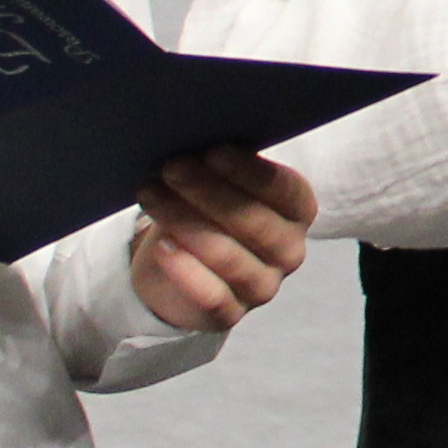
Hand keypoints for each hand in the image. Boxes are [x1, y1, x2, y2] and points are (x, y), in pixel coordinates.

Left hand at [128, 153, 315, 333]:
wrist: (183, 264)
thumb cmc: (207, 209)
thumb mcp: (221, 181)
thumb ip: (221, 163)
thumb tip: (198, 133)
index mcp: (297, 211)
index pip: (284, 190)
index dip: (249, 171)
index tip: (212, 151)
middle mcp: (289, 250)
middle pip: (254, 222)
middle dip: (209, 192)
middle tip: (171, 167)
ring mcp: (263, 286)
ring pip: (229, 257)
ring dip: (185, 222)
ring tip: (151, 195)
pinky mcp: (231, 315)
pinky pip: (212, 296)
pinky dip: (185, 270)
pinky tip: (161, 247)